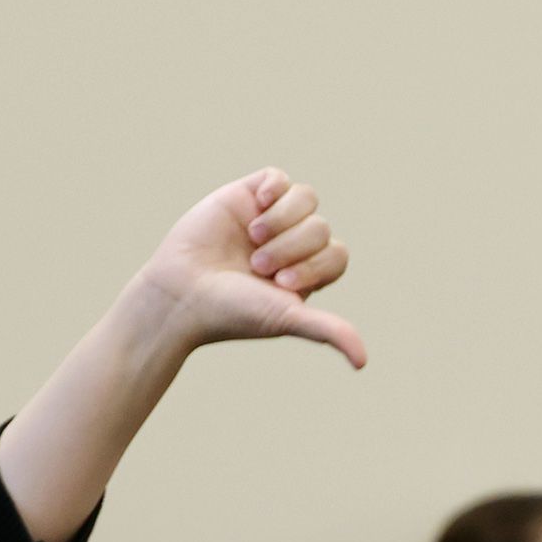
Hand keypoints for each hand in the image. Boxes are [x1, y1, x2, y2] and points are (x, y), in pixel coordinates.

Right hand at [132, 168, 364, 367]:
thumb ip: (329, 331)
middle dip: (292, 247)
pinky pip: (278, 178)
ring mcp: (269, 219)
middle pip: (320, 228)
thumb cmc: (232, 311)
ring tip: (255, 238)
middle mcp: (292, 245)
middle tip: (258, 266)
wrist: (179, 292)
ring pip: (306, 199)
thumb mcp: (286, 319)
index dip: (314, 265)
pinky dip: (275, 188)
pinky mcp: (245, 197)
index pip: (337, 255)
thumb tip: (362, 363)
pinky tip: (259, 202)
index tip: (280, 283)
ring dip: (284, 220)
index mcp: (307, 273)